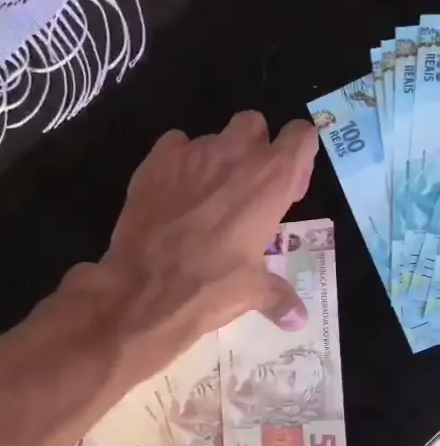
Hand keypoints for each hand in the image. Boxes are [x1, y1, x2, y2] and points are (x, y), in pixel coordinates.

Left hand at [65, 112, 317, 382]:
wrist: (144, 292)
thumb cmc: (210, 288)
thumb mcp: (252, 293)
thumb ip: (280, 296)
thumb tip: (299, 320)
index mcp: (270, 180)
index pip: (301, 136)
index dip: (298, 158)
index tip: (288, 190)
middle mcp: (234, 154)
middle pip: (254, 125)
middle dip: (255, 149)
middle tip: (247, 192)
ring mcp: (192, 152)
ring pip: (214, 137)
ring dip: (217, 160)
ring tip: (206, 201)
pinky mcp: (156, 161)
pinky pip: (175, 145)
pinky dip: (179, 163)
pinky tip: (174, 196)